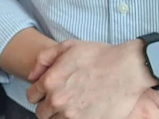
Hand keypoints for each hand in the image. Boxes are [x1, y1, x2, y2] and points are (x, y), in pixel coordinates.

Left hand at [25, 40, 153, 118]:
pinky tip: (82, 111)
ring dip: (60, 116)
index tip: (48, 91)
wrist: (127, 69)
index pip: (31, 96)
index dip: (39, 93)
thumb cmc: (100, 56)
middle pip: (41, 114)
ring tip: (73, 106)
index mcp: (50, 82)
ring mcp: (72, 116)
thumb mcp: (68, 46)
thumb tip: (32, 75)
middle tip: (61, 99)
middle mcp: (58, 101)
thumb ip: (45, 58)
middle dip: (48, 106)